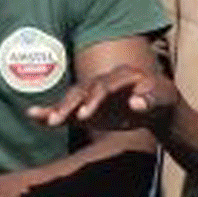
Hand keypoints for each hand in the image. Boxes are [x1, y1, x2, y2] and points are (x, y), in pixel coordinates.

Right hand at [28, 63, 176, 136]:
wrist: (157, 105)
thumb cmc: (161, 99)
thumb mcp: (163, 99)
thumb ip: (152, 100)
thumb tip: (136, 103)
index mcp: (123, 75)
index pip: (105, 85)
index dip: (94, 99)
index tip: (85, 115)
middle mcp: (104, 81)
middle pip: (84, 90)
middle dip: (70, 105)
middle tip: (58, 119)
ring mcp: (93, 93)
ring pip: (73, 98)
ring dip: (58, 109)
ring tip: (46, 120)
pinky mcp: (87, 107)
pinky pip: (68, 109)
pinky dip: (51, 112)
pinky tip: (34, 116)